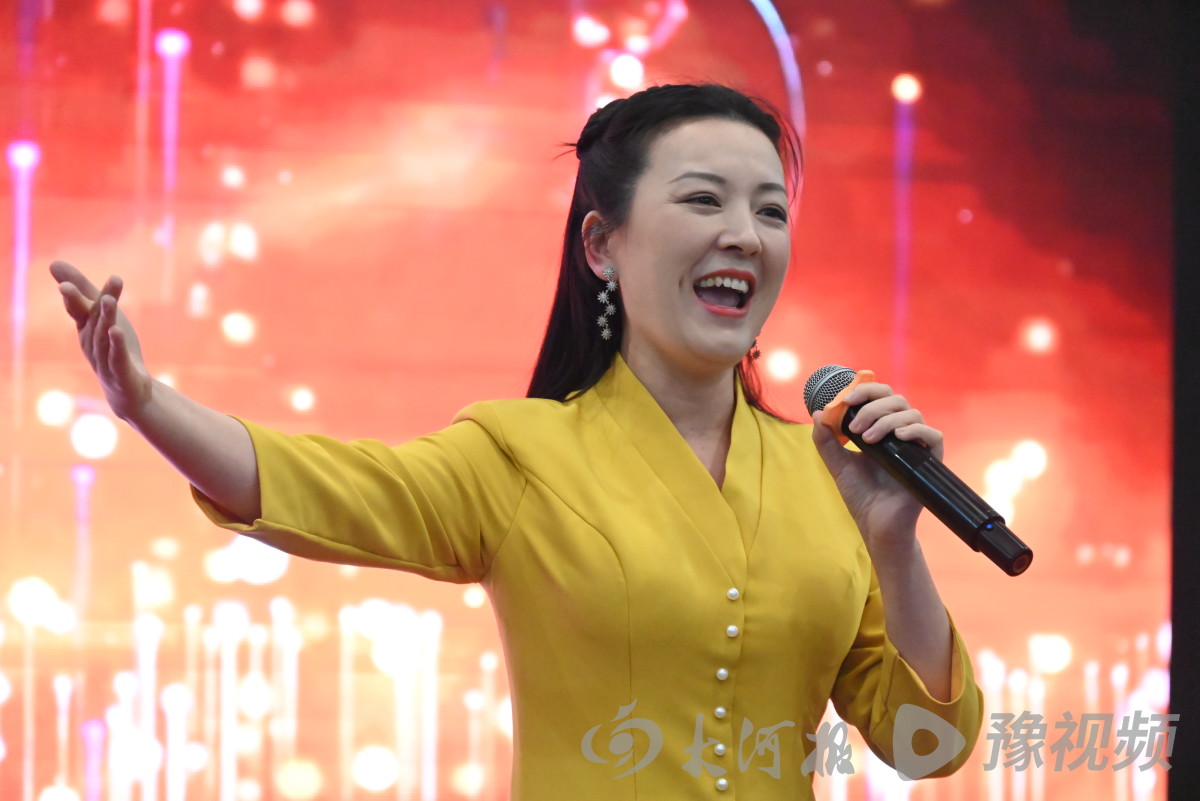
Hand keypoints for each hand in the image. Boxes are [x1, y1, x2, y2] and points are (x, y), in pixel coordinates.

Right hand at [50, 261, 153, 422]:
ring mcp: (105, 360)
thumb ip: (83, 291)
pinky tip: (117, 331)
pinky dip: (116, 344)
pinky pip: (117, 357)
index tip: (63, 280)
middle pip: (90, 319)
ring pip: (103, 336)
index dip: (71, 296)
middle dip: (79, 303)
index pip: (78, 309)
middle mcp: (91, 344)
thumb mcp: (102, 316)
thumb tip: (53, 263)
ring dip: (105, 318)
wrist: (128, 391)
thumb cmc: (113, 348)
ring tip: (108, 299)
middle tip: (68, 287)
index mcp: (86, 329)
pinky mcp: (121, 374)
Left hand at [811, 383, 944, 551]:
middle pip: (897, 400)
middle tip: (855, 429)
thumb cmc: (860, 494)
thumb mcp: (837, 464)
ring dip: (886, 420)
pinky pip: (934, 435)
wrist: (875, 523)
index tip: (847, 399)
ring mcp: (916, 446)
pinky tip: (898, 436)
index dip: (865, 390)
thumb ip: (825, 440)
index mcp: (881, 429)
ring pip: (912, 413)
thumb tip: (818, 413)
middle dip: (872, 407)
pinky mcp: (930, 461)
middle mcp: (900, 433)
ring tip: (868, 440)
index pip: (880, 396)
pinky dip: (916, 430)